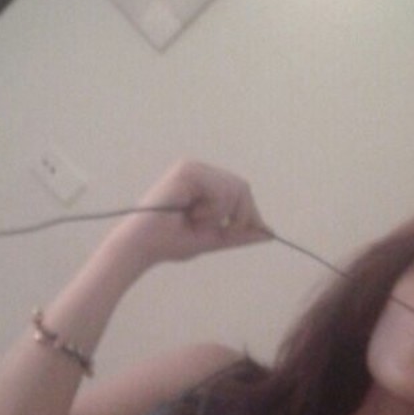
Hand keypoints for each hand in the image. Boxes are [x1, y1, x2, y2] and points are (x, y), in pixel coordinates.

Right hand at [114, 159, 271, 266]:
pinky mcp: (187, 171)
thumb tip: (269, 232)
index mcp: (203, 182)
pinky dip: (212, 211)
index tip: (255, 231)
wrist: (144, 247)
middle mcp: (198, 170)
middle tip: (221, 230)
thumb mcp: (213, 238)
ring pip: (234, 189)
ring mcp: (192, 167)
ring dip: (221, 215)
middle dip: (240, 215)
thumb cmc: (170, 243)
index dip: (249, 212)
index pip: (240, 190)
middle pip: (242, 187)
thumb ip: (240, 233)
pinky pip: (221, 191)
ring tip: (195, 221)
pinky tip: (190, 214)